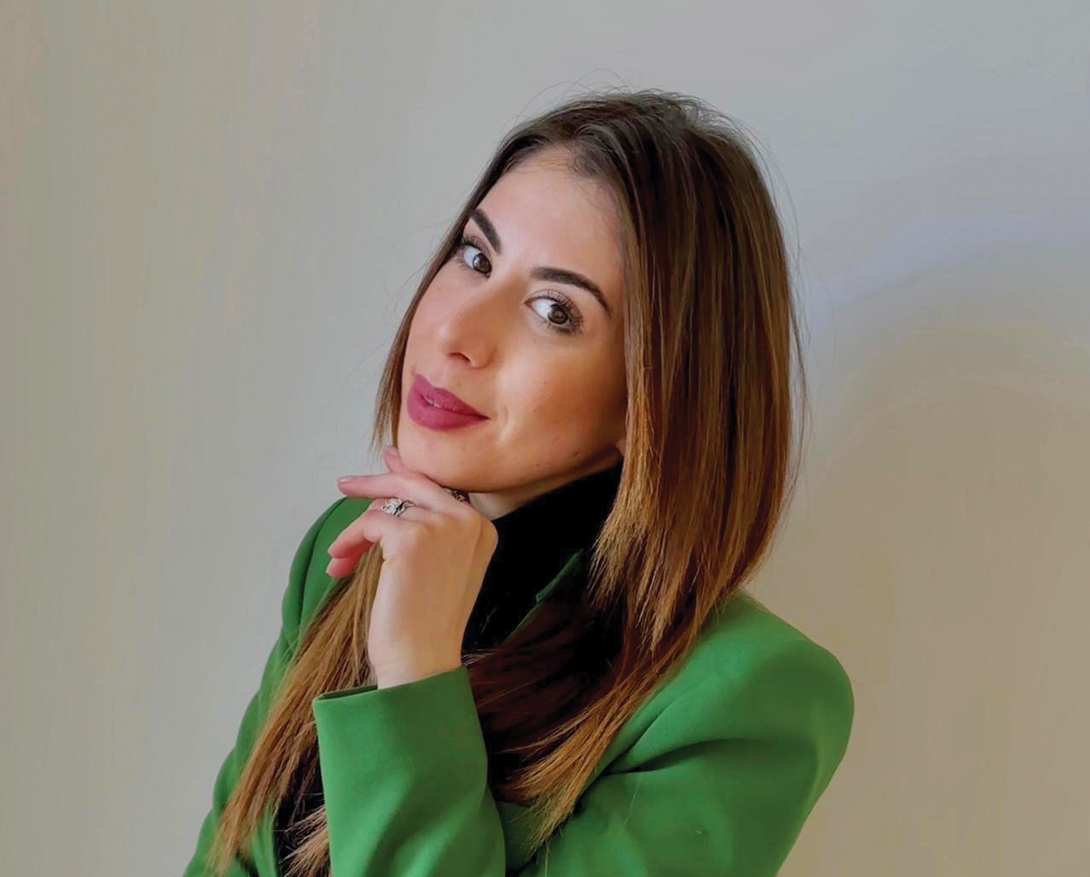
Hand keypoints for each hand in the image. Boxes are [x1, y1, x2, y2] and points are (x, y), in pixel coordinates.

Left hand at [329, 446, 497, 687]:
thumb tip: (396, 487)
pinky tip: (338, 564)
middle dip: (375, 482)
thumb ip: (427, 527)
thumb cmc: (425, 622)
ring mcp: (443, 526)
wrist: (421, 661)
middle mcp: (469, 521)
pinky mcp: (413, 537)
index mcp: (482, 528)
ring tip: (341, 560)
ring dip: (355, 534)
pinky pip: (369, 523)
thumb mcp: (438, 567)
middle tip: (345, 484)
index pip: (439, 488)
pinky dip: (349, 541)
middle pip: (414, 482)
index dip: (408, 472)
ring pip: (384, 508)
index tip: (388, 459)